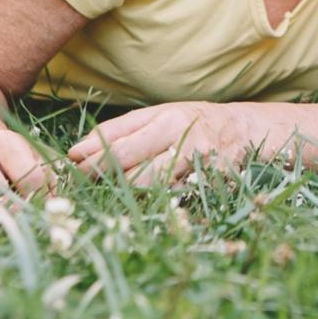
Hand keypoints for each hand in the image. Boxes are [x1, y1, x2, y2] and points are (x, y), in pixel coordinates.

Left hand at [67, 102, 256, 184]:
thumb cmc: (192, 122)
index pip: (120, 146)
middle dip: (102, 179)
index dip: (92, 160)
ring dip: (125, 194)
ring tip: (108, 193)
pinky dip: (152, 203)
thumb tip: (77, 151)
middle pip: (132, 172)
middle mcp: (184, 142)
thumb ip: (119, 131)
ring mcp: (198, 169)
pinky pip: (171, 202)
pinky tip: (140, 201)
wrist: (244, 132)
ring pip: (150, 191)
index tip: (72, 167)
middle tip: (82, 184)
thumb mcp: (157, 115)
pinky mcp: (207, 190)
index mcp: (167, 120)